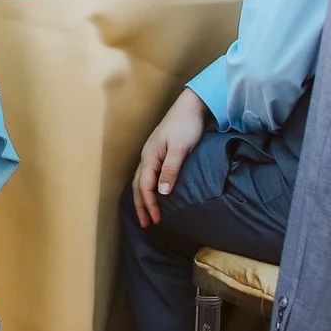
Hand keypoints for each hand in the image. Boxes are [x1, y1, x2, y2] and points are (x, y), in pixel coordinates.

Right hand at [133, 88, 212, 228]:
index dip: (149, 205)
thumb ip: (170, 170)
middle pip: (139, 186)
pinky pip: (149, 175)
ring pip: (142, 181)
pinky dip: (148, 188)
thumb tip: (160, 192)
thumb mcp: (180, 148)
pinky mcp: (159, 153)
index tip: (157, 221)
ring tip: (147, 213)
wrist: (192, 106)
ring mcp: (152, 154)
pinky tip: (154, 194)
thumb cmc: (186, 125)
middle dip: (141, 206)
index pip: (145, 187)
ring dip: (143, 199)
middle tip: (146, 224)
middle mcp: (147, 156)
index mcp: (150, 156)